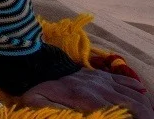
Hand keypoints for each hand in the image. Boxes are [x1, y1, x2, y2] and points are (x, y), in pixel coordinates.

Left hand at [22, 67, 151, 117]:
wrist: (40, 65)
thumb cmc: (39, 88)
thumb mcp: (37, 101)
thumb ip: (48, 110)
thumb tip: (51, 112)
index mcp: (88, 99)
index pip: (120, 112)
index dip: (135, 118)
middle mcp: (100, 89)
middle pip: (133, 104)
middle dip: (145, 115)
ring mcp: (102, 80)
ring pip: (134, 93)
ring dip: (145, 105)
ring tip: (148, 115)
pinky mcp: (102, 75)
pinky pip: (125, 81)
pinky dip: (137, 90)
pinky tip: (142, 96)